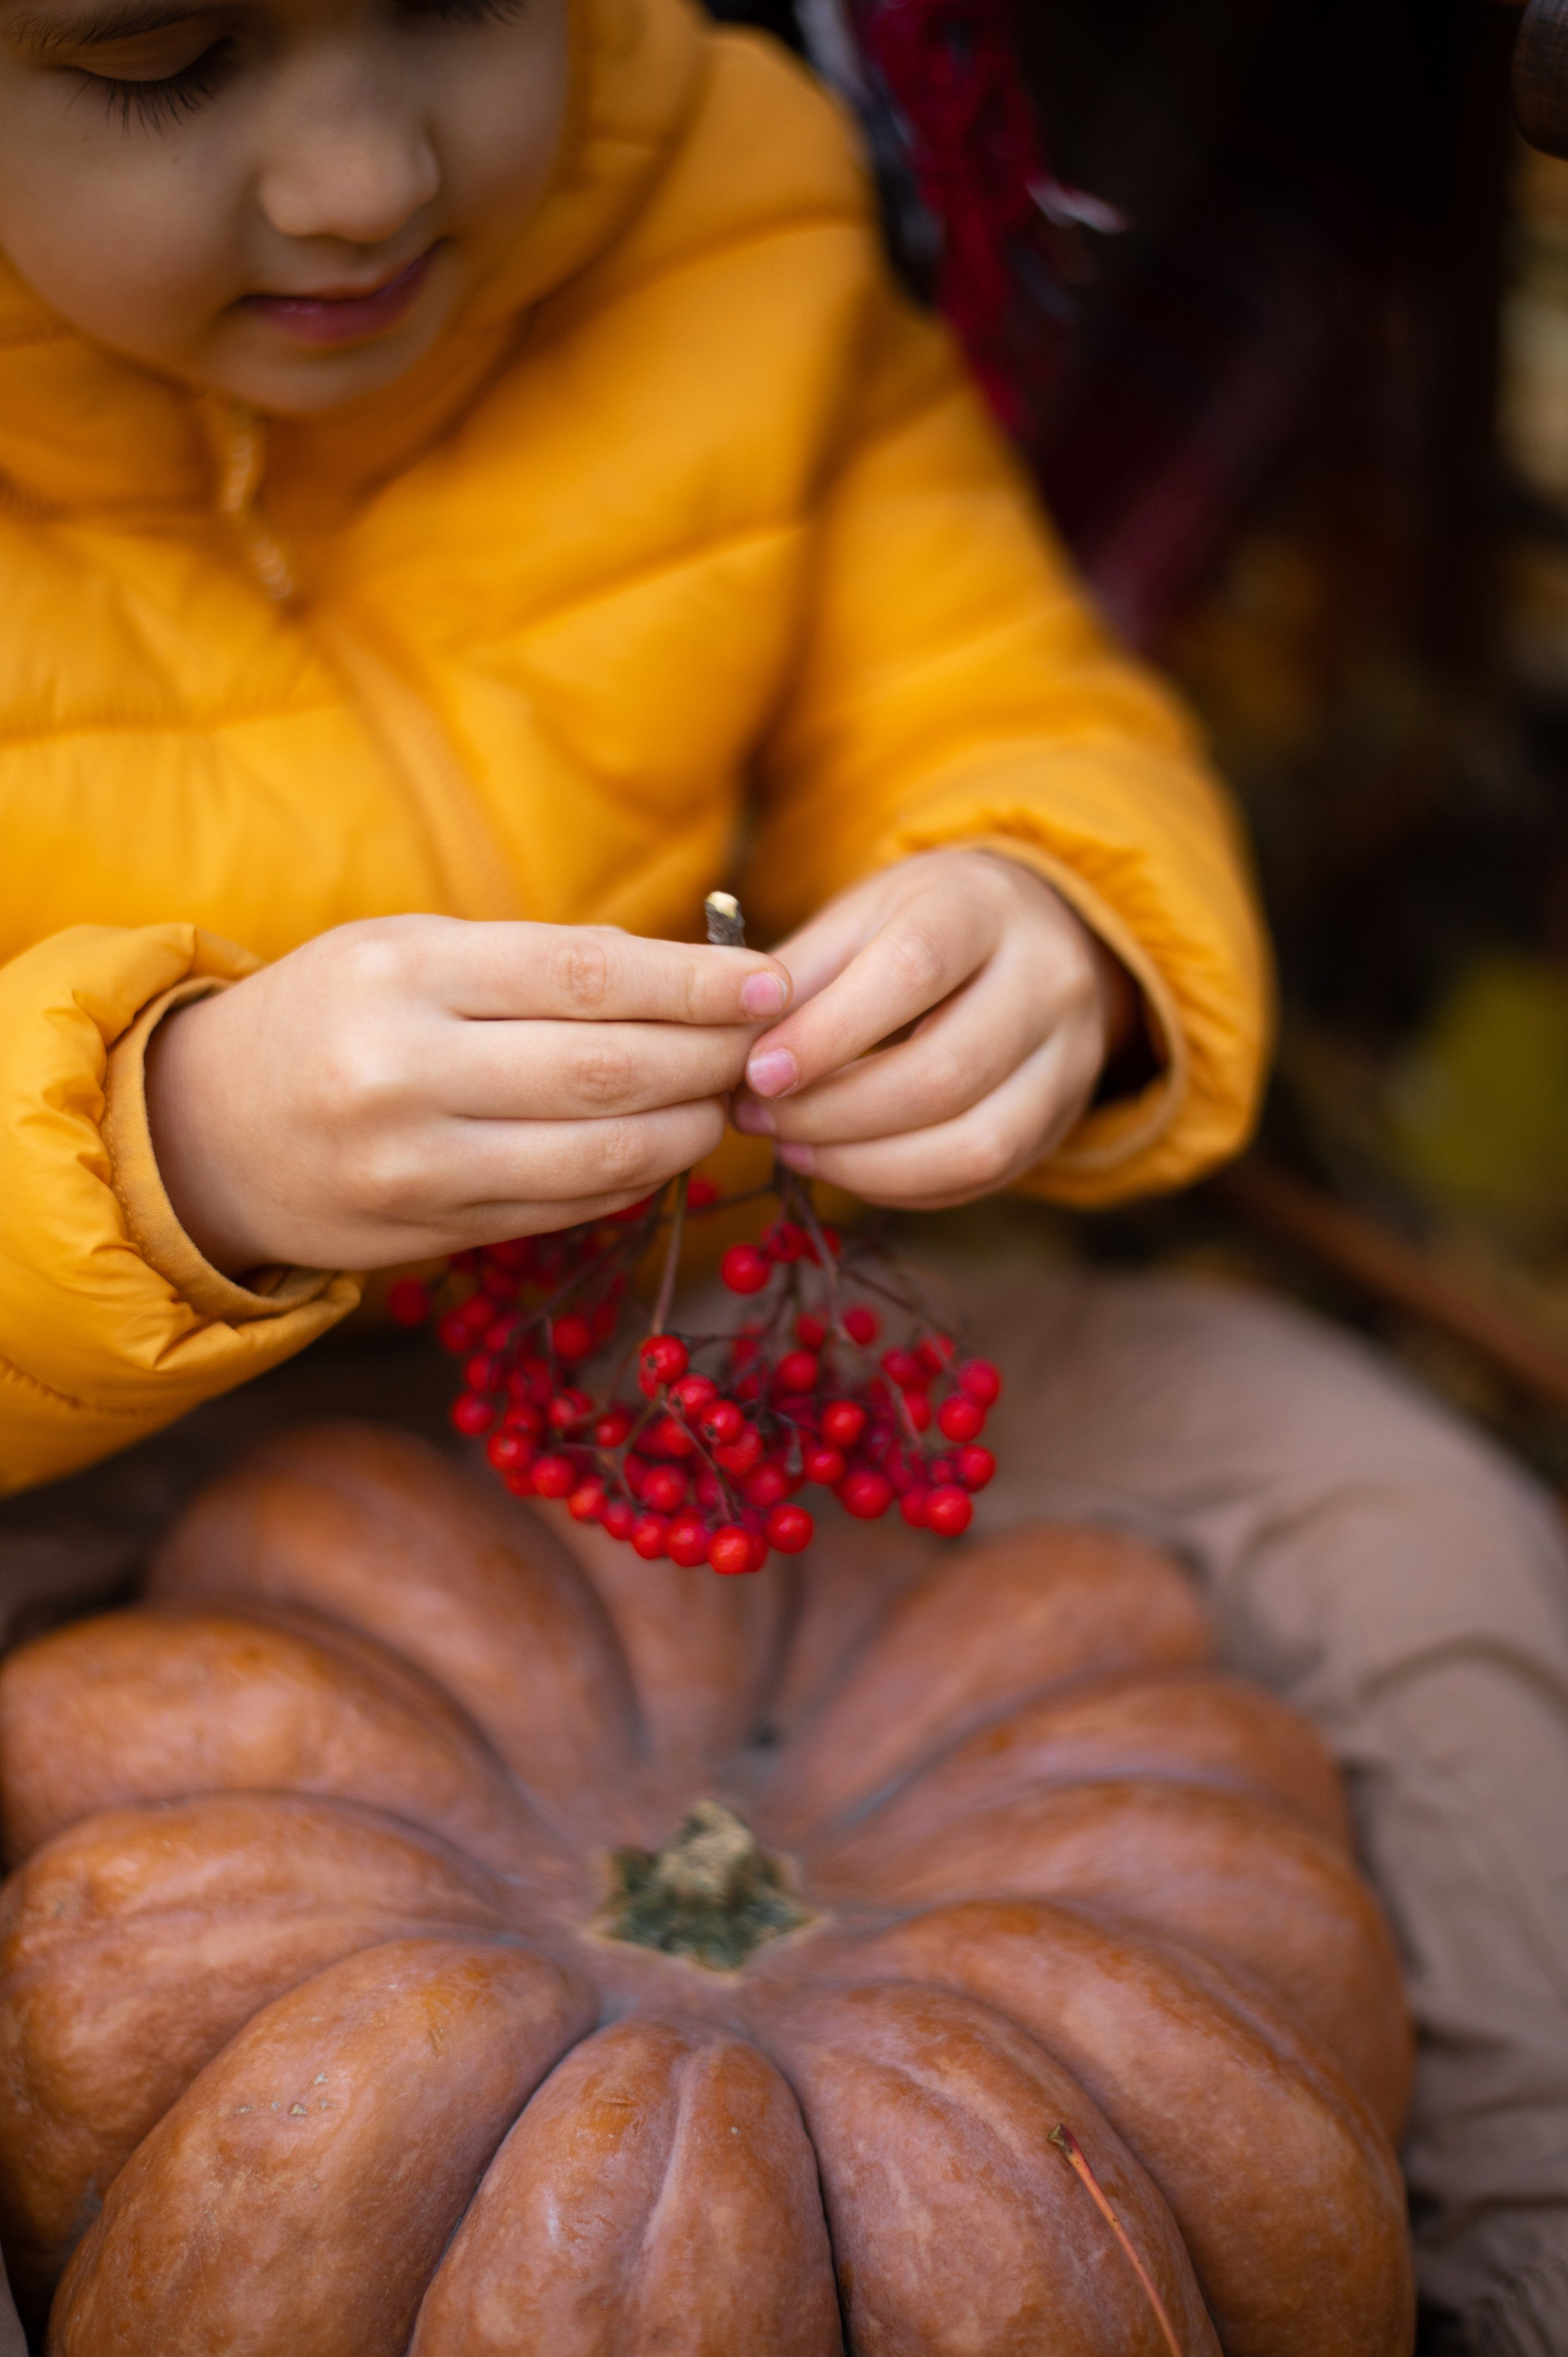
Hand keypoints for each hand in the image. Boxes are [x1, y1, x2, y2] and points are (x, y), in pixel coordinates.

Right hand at [145, 916, 790, 1275]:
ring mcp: (415, 1167)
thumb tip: (692, 976)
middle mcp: (406, 1071)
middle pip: (610, 1071)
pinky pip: (562, 1210)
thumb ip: (538, 964)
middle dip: (712, 1059)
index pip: (590, 976)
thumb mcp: (410, 951)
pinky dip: (631, 1179)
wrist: (203, 1131)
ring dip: (688, 1131)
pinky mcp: (426, 1237)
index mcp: (405, 973)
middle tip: (767, 1047)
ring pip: (599, 1156)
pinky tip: (662, 1149)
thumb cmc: (334, 1015)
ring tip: (726, 1102)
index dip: (698, 983)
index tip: (773, 981)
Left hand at [731, 849, 1137, 1208]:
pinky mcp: (1062, 1120)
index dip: (830, 1033)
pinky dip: (901, 1186)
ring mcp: (1069, 1058)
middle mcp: (1048, 980)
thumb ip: (799, 976)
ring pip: (974, 1145)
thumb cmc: (919, 924)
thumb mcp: (859, 918)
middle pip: (944, 1074)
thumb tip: (735, 1050)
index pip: (913, 970)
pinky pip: (983, 1178)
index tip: (759, 1074)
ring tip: (795, 1150)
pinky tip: (844, 1165)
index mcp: (984, 907)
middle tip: (759, 1121)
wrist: (1027, 935)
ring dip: (866, 1166)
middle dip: (835, 1114)